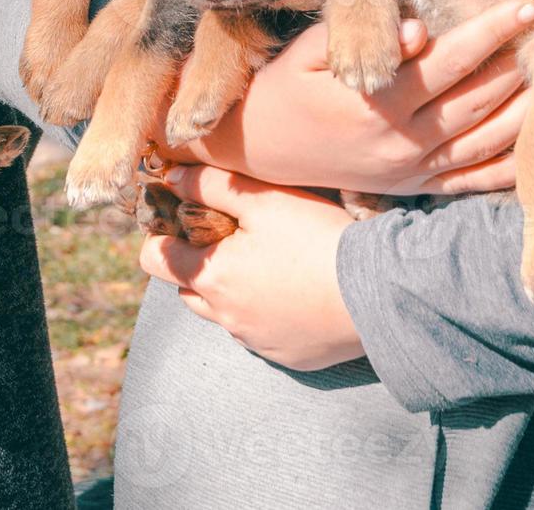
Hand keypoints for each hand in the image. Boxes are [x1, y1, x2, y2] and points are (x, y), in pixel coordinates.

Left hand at [139, 164, 361, 370]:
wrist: (379, 293)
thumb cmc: (317, 239)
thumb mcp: (263, 199)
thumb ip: (209, 185)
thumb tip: (170, 178)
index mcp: (211, 277)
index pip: (155, 259)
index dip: (161, 236)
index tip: (180, 219)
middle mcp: (225, 316)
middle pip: (186, 289)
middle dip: (196, 263)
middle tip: (228, 239)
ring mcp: (256, 341)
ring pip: (222, 314)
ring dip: (229, 291)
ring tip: (264, 265)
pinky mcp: (287, 355)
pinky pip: (259, 333)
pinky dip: (264, 313)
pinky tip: (293, 292)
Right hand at [162, 0, 533, 198]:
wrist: (257, 150)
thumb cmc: (282, 89)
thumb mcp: (308, 55)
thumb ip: (361, 37)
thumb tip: (419, 29)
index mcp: (376, 103)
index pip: (450, 60)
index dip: (493, 30)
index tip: (530, 4)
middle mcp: (400, 141)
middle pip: (479, 98)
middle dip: (519, 61)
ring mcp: (409, 169)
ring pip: (486, 140)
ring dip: (525, 109)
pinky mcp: (411, 187)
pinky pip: (473, 181)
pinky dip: (509, 164)